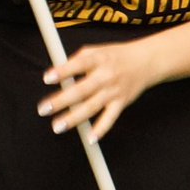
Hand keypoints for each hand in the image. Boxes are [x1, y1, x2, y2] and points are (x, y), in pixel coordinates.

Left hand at [40, 38, 161, 140]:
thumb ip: (77, 59)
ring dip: (73, 118)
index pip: (78, 65)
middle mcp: (105, 75)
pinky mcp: (121, 103)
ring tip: (57, 126)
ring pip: (91, 107)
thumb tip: (56, 73)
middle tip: (43, 109)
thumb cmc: (115, 56)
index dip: (62, 71)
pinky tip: (90, 139)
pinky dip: (101, 129)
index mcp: (97, 59)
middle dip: (61, 100)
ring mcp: (113, 91)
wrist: (146, 62)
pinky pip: (110, 118)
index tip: (47, 78)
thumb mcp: (96, 50)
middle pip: (81, 90)